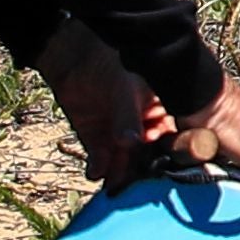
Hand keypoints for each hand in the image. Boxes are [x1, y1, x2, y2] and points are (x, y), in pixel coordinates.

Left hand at [36, 22, 163, 188]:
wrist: (71, 56)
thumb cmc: (108, 63)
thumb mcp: (125, 89)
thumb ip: (128, 117)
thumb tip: (130, 143)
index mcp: (159, 112)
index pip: (168, 139)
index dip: (166, 155)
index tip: (160, 169)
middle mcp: (141, 127)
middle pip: (145, 155)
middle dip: (138, 170)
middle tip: (133, 184)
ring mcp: (118, 134)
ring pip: (122, 161)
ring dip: (117, 173)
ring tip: (112, 184)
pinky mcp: (95, 139)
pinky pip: (99, 158)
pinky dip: (97, 167)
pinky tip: (95, 172)